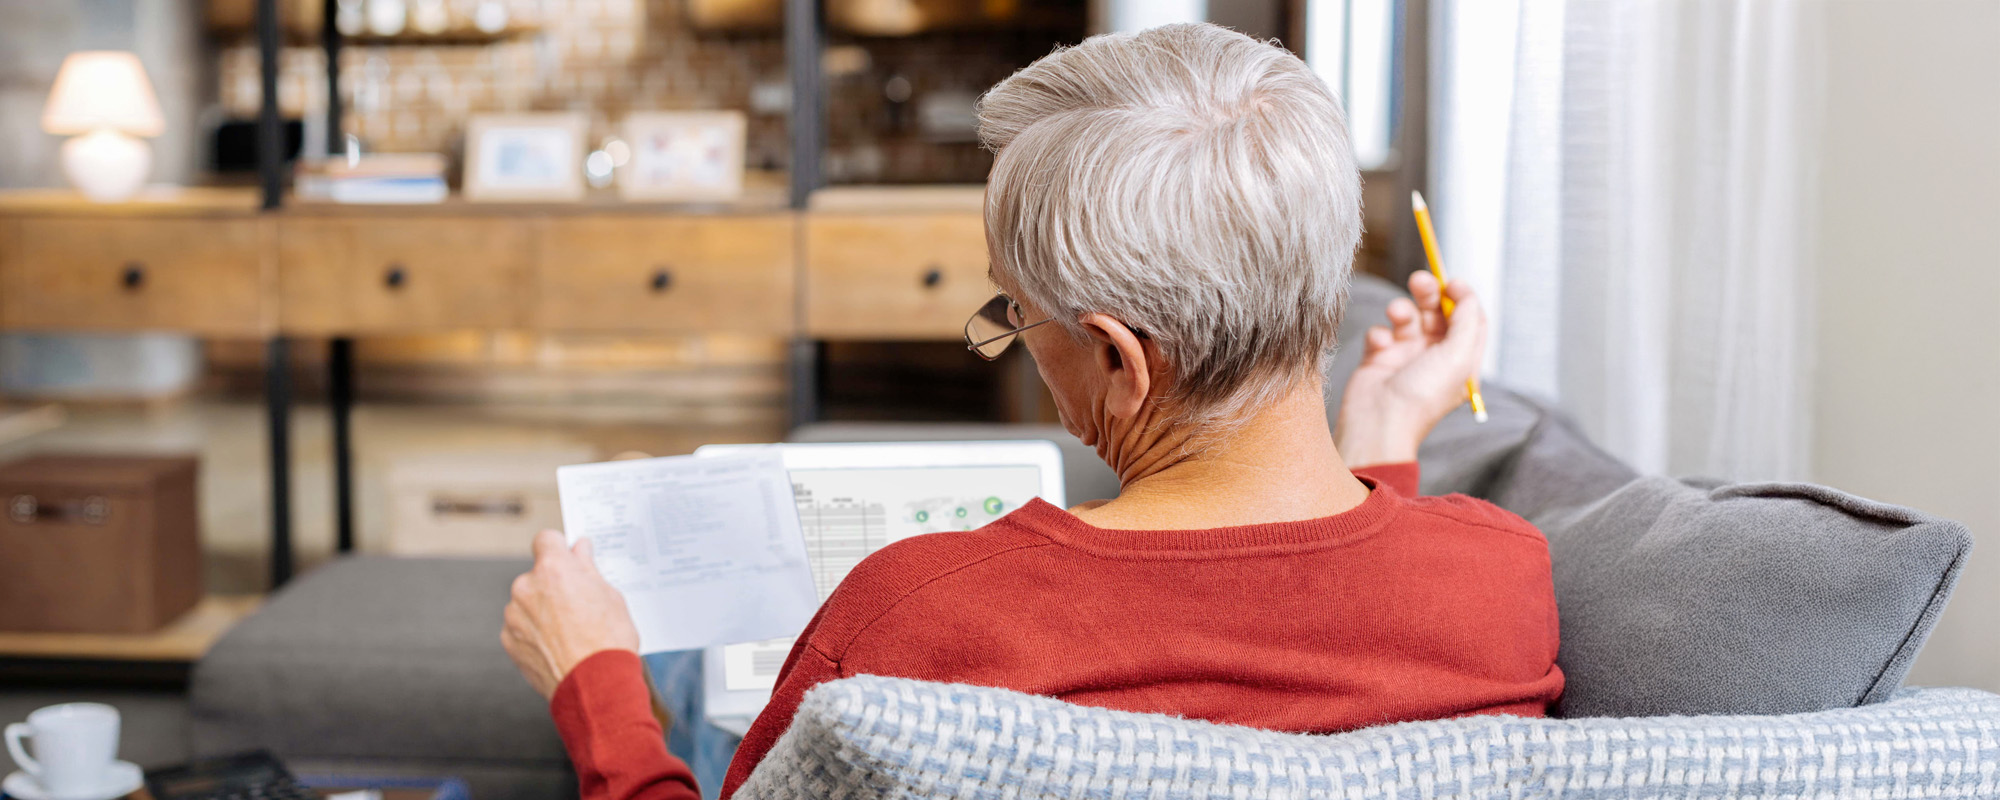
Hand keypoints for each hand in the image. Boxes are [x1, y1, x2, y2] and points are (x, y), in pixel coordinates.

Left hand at [502, 530, 641, 699]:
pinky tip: (556, 646)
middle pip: (538, 574)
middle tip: (578, 605)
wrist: (595, 686)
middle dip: (554, 584)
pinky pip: (521, 626)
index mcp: (554, 569)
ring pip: (528, 602)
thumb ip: (588, 568)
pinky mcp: (508, 640)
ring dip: (542, 609)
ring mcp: (514, 615)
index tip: (568, 558)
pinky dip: (534, 632)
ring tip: (569, 632)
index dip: (559, 548)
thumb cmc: (608, 640)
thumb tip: (580, 549)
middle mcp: (527, 586)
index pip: (546, 539)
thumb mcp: (610, 597)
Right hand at [1334, 271, 1486, 467]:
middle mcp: (1435, 358)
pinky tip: (1379, 344)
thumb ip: (1467, 320)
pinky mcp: (1379, 358)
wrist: (1378, 423)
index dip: (1463, 298)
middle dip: (1429, 294)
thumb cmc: (1421, 397)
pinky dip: (1379, 332)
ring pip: (1408, 318)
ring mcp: (1406, 357)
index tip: (1452, 282)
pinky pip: (1380, 332)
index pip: (1469, 320)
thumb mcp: (1458, 356)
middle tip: (1419, 280)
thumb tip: (1465, 292)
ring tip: (1396, 314)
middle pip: (1437, 313)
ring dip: (1402, 310)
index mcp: (1460, 361)